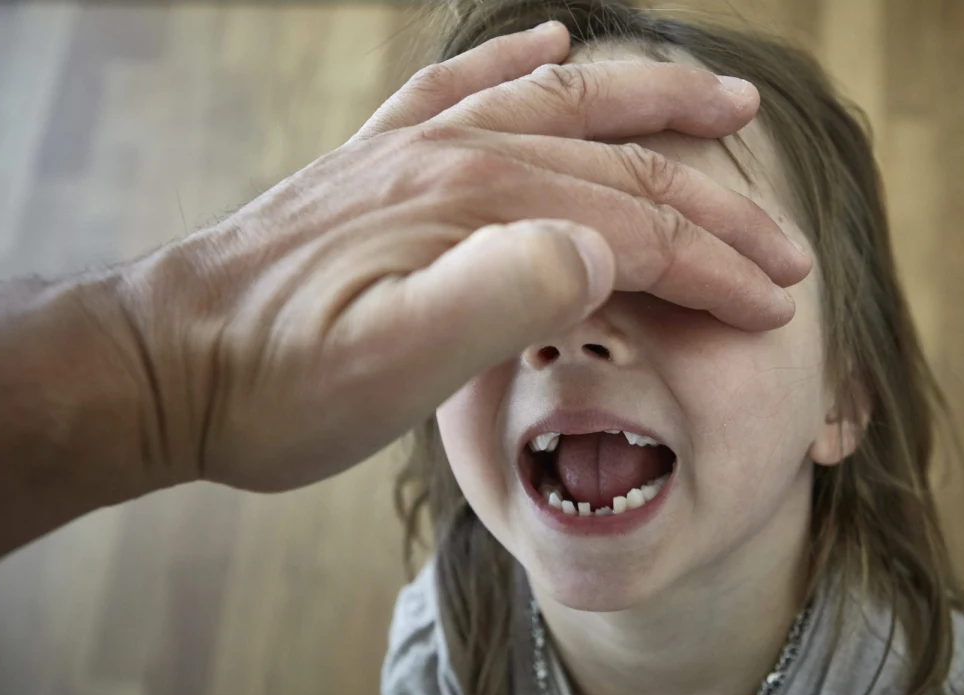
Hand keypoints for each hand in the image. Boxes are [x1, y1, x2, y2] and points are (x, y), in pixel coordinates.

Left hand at [118, 20, 811, 491]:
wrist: (175, 363)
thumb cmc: (283, 384)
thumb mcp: (394, 368)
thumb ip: (502, 297)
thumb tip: (598, 248)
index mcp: (478, 210)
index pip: (635, 230)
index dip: (717, 268)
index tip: (775, 304)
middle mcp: (459, 157)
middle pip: (621, 168)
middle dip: (717, 210)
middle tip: (787, 246)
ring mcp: (420, 149)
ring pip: (564, 104)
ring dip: (652, 105)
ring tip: (723, 104)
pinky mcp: (385, 159)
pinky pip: (464, 82)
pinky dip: (519, 59)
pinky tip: (552, 42)